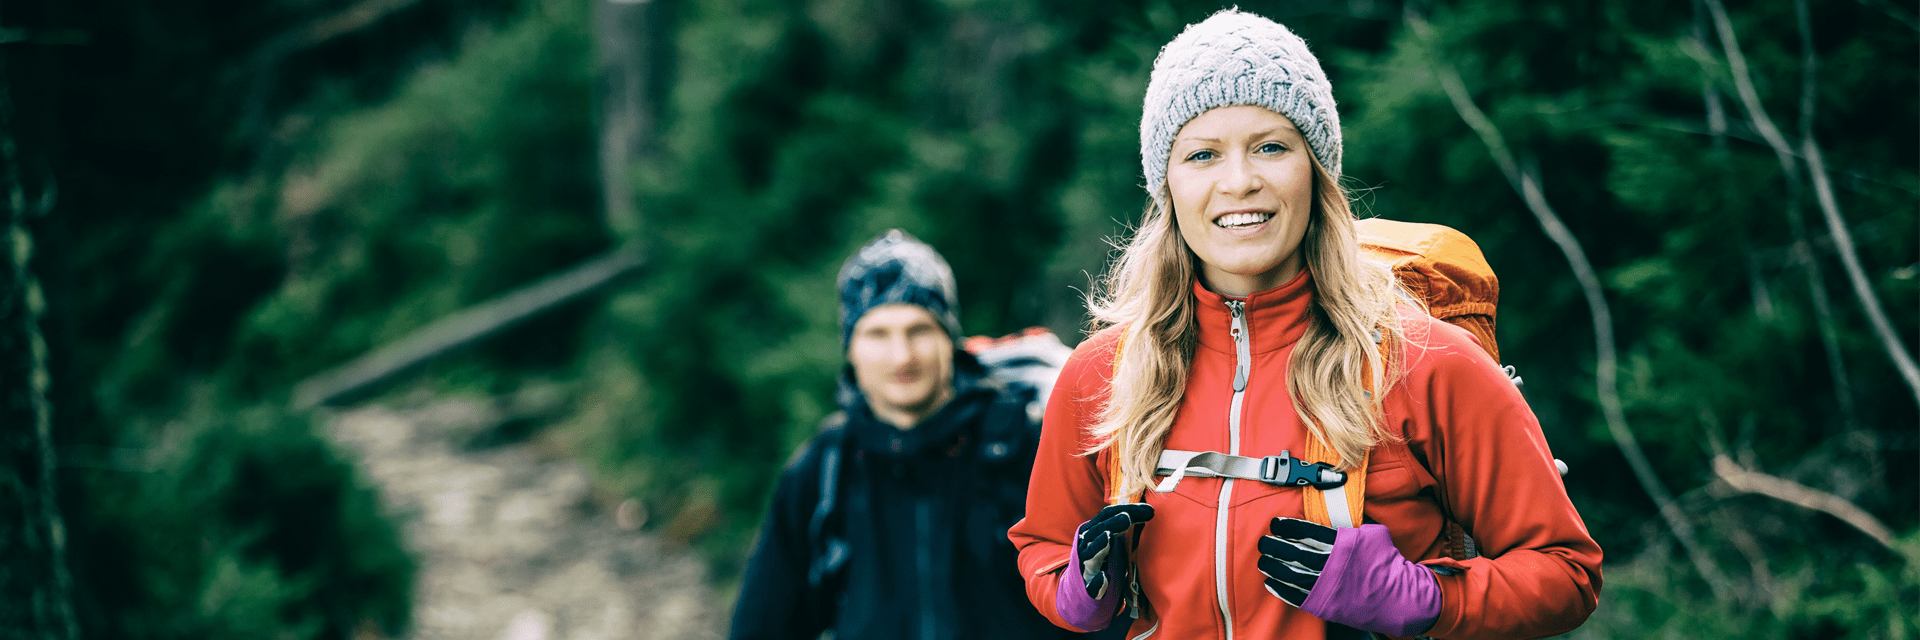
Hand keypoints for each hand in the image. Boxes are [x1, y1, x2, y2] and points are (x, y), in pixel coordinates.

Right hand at [1076, 503, 1153, 598]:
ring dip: (1099, 544)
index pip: (1108, 515)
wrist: (1080, 587)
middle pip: (1098, 530)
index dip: (1126, 509)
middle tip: (1127, 518)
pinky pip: (1090, 584)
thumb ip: (1128, 529)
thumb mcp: (1114, 541)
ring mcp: (1085, 565)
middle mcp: (1086, 545)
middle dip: (1112, 523)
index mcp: (1094, 531)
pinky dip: (1097, 582)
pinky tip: (1105, 578)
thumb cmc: (1103, 560)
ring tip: (1109, 536)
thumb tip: (1150, 511)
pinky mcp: (1086, 586)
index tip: (1148, 510)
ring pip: (1090, 553)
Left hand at [1259, 517, 1442, 636]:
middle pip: (1294, 552)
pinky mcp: (1326, 605)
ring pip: (1291, 574)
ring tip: (1263, 561)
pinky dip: (1281, 589)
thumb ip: (1351, 526)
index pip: (1307, 531)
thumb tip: (1338, 516)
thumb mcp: (1374, 534)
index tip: (1276, 524)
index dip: (1288, 526)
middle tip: (1264, 541)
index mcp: (1343, 543)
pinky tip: (1271, 582)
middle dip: (1274, 545)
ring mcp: (1328, 586)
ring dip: (1273, 567)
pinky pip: (1296, 597)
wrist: (1398, 597)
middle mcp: (1332, 564)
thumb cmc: (1387, 563)